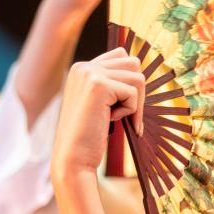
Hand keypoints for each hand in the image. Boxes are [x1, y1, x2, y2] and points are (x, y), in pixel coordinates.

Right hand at [51, 48, 144, 183]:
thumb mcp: (101, 103)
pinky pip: (133, 93)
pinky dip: (131, 111)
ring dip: (135, 103)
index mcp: (81, 68)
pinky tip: (111, 121)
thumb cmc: (89, 136)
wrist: (73, 158)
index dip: (130, 80)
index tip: (122, 104)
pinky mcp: (98, 85)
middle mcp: (83, 66)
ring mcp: (89, 73)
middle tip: (126, 114)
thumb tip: (139, 70)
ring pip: (137, 78)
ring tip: (117, 118)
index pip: (122, 56)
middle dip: (137, 91)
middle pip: (133, 63)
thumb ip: (113, 84)